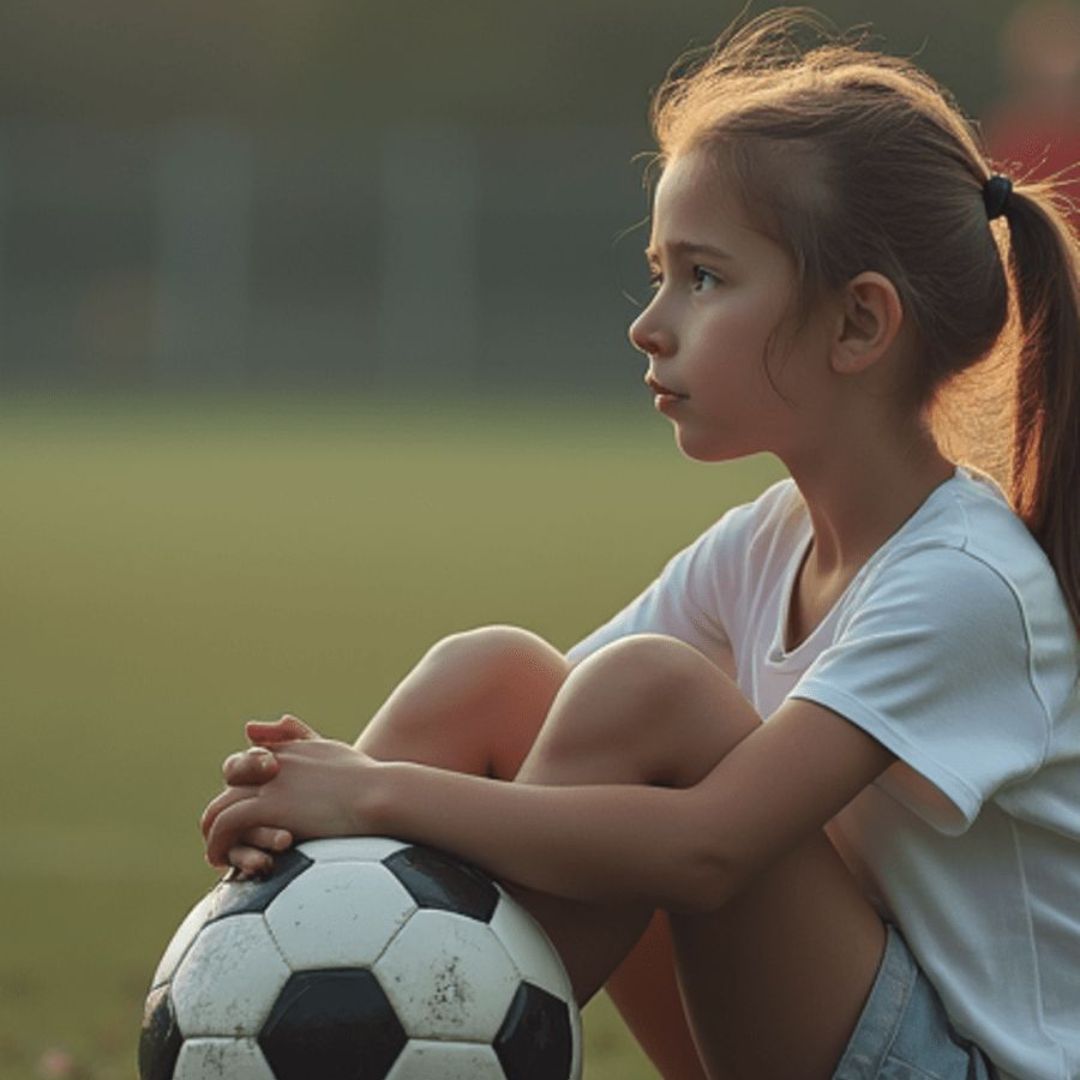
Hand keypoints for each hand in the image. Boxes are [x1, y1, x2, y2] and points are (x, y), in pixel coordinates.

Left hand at [201, 735, 378, 869]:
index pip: (252, 758)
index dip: (245, 780)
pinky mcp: (267, 806)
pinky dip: (218, 843)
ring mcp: (268, 783)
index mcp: (291, 750)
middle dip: (224, 806)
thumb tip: (255, 727)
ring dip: (214, 831)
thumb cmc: (367, 779)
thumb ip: (298, 736)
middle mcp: (274, 762)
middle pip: (231, 778)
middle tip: (224, 835)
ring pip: (220, 805)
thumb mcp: (328, 748)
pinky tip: (223, 861)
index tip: (246, 805)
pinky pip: (225, 825)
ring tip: (218, 854)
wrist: (380, 795)